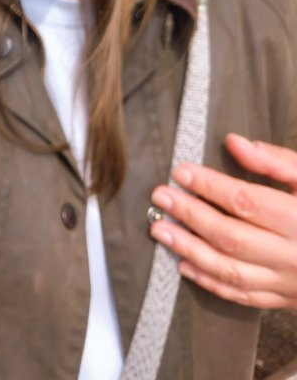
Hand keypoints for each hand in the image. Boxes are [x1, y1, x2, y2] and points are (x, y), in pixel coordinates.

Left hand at [150, 133, 296, 307]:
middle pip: (232, 236)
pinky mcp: (286, 300)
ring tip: (160, 229)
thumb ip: (278, 162)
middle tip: (161, 197)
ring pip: (232, 271)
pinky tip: (184, 264)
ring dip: (190, 250)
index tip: (181, 171)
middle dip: (191, 215)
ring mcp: (290, 283)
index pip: (247, 202)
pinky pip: (243, 297)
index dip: (210, 186)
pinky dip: (210, 281)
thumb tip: (234, 143)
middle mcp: (295, 255)